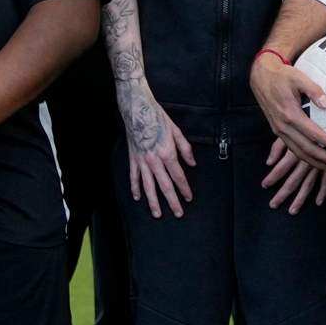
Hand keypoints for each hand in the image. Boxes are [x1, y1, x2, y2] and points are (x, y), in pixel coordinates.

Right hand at [125, 100, 194, 218]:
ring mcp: (142, 161)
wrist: (138, 110)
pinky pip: (134, 177)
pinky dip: (135, 188)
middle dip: (172, 201)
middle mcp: (154, 160)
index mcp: (167, 153)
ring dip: (153, 202)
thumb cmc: (157, 118)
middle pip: (165, 186)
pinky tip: (138, 198)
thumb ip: (185, 149)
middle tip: (178, 213)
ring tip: (157, 214)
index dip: (185, 189)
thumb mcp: (176, 131)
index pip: (178, 176)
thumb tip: (192, 163)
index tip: (189, 197)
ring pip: (148, 186)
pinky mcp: (133, 159)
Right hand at [251, 48, 325, 173]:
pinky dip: (306, 157)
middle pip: (306, 149)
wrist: (261, 76)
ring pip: (298, 153)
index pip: (314, 134)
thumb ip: (314, 90)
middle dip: (325, 158)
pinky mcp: (278, 131)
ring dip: (316, 162)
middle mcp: (284, 126)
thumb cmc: (282, 75)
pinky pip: (293, 148)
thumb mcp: (299, 77)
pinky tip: (317, 159)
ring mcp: (280, 131)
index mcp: (290, 114)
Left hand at [260, 136, 325, 211]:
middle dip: (282, 194)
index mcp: (296, 151)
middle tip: (273, 205)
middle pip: (293, 181)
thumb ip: (278, 146)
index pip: (281, 168)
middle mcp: (306, 161)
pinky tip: (318, 202)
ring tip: (292, 210)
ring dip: (300, 199)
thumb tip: (269, 162)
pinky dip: (323, 192)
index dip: (272, 178)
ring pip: (308, 185)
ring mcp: (319, 165)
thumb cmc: (310, 123)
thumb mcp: (291, 129)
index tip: (264, 186)